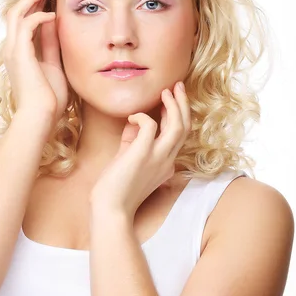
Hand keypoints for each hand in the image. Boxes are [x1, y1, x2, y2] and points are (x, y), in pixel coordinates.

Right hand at [3, 0, 68, 125]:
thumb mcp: (54, 66)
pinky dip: (39, 16)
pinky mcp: (19, 52)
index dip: (35, 8)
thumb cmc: (50, 99)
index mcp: (20, 55)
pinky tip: (53, 16)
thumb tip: (57, 25)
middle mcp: (12, 50)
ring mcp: (13, 50)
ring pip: (16, 13)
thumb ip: (53, 46)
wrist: (42, 116)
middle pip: (16, 13)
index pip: (23, 23)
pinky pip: (26, 24)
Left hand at [90, 81, 190, 217]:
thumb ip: (133, 141)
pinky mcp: (142, 154)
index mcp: (166, 164)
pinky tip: (131, 118)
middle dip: (183, 104)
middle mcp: (167, 160)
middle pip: (185, 127)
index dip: (177, 115)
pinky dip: (141, 116)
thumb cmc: (115, 189)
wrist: (110, 209)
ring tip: (166, 91)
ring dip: (174, 105)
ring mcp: (157, 157)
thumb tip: (135, 121)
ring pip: (178, 125)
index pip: (179, 135)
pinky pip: (150, 125)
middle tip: (177, 86)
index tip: (170, 100)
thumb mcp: (128, 160)